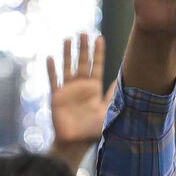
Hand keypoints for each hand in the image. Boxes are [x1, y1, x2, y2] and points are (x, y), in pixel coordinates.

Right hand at [47, 34, 113, 152]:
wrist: (75, 143)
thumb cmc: (93, 130)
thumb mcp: (107, 111)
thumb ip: (114, 96)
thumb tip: (125, 81)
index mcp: (93, 89)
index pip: (96, 66)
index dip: (98, 52)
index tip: (99, 38)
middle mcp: (81, 87)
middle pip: (82, 63)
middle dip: (83, 48)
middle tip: (84, 32)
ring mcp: (68, 91)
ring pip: (67, 67)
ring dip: (67, 53)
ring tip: (68, 39)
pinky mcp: (56, 97)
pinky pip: (53, 80)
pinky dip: (51, 70)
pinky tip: (50, 57)